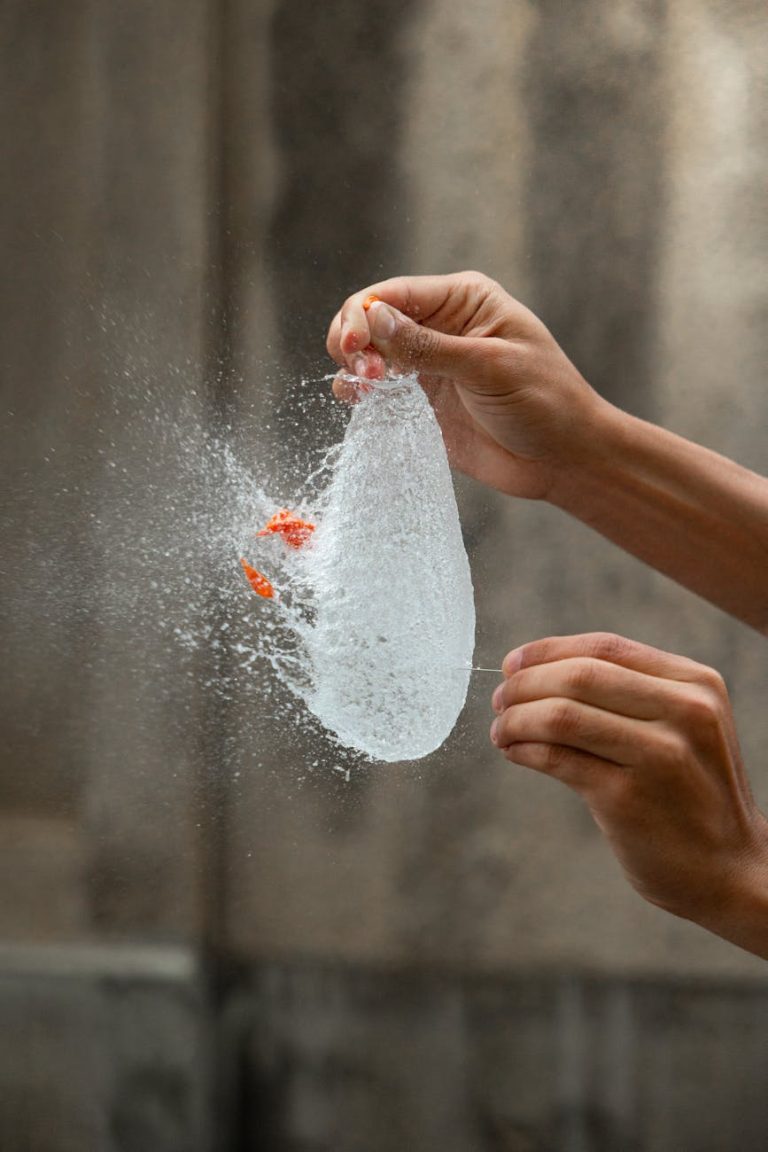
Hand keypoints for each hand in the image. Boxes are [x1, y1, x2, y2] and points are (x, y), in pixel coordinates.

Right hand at [326, 271, 609, 499]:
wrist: (564, 459)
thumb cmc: (545, 403)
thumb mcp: (489, 368)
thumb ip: (429, 347)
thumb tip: (373, 320)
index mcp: (462, 300)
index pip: (393, 293)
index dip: (361, 315)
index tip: (352, 348)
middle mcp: (440, 325)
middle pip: (370, 319)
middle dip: (353, 341)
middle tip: (364, 375)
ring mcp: (428, 365)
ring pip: (367, 354)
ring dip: (354, 368)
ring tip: (367, 391)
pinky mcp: (421, 403)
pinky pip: (376, 392)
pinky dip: (360, 396)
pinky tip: (363, 404)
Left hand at [490, 632, 767, 955]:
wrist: (730, 870)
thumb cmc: (690, 793)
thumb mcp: (683, 726)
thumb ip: (628, 692)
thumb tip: (535, 668)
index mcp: (695, 683)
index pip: (604, 648)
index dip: (548, 651)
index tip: (511, 664)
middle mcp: (684, 712)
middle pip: (579, 675)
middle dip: (525, 684)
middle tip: (499, 700)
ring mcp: (659, 755)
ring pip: (562, 714)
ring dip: (517, 718)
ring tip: (502, 730)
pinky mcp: (628, 798)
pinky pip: (558, 759)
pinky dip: (524, 749)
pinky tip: (514, 752)